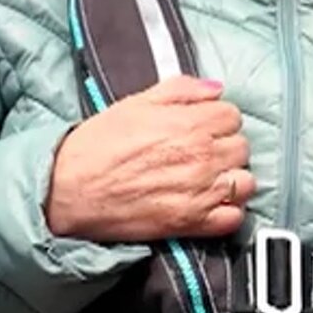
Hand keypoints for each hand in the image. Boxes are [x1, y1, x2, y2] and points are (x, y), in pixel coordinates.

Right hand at [45, 77, 250, 241]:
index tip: (202, 128)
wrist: (68, 191)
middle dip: (224, 148)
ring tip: (209, 180)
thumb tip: (216, 89)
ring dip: (231, 180)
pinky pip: (233, 219)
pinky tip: (208, 205)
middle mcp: (203, 156)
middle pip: (241, 147)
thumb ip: (182, 90)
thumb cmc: (97, 145)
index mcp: (192, 124)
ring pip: (245, 183)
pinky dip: (227, 213)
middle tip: (201, 154)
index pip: (233, 115)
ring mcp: (200, 192)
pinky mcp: (191, 223)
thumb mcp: (136, 102)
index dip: (217, 120)